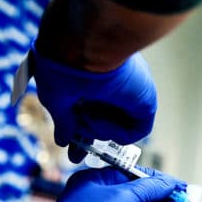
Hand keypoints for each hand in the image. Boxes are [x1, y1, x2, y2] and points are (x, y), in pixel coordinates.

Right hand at [31, 45, 156, 161]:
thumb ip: (63, 120)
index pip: (88, 111)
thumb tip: (62, 140)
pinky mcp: (145, 101)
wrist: (84, 45)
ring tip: (85, 115)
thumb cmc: (64, 63)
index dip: (78, 131)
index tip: (69, 148)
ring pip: (116, 128)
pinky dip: (115, 132)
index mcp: (91, 81)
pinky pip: (135, 130)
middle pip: (104, 121)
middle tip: (76, 156)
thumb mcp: (56, 97)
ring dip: (96, 129)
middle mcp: (112, 87)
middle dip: (89, 139)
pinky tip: (100, 118)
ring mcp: (129, 94)